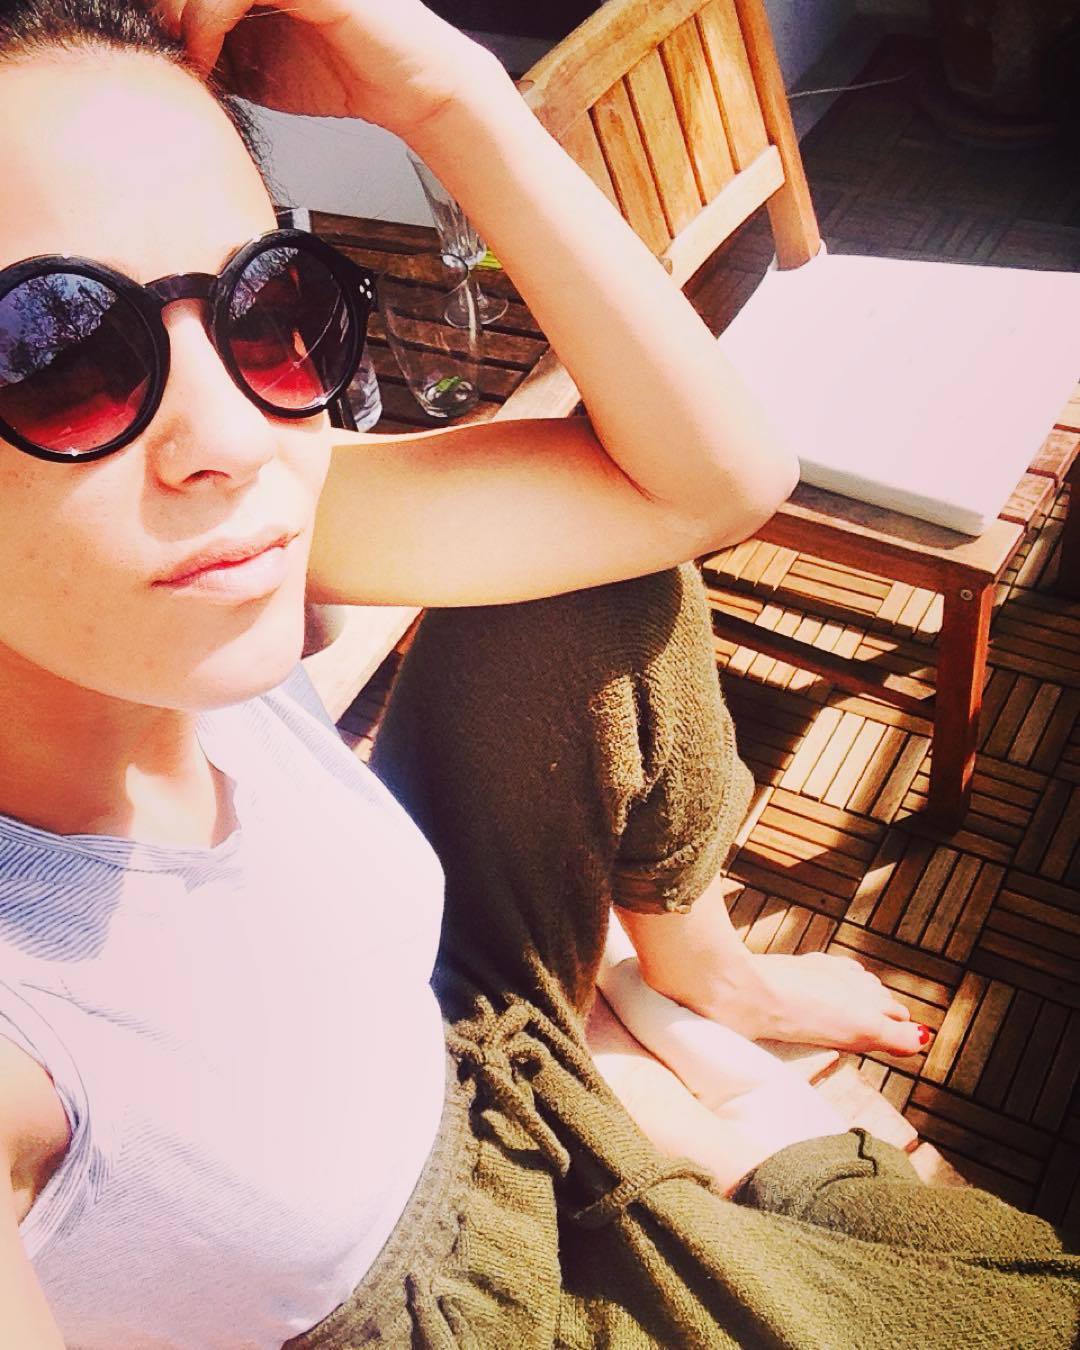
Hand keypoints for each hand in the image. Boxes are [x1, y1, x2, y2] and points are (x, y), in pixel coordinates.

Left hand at [155, 0, 498, 136]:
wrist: (409, 87)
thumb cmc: (344, 74)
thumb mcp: (256, 66)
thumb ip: (213, 48)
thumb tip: (160, 56)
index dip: (160, 8)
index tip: (150, 42)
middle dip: (159, 7)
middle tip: (154, 46)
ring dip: (174, 12)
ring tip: (180, 55)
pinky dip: (204, 20)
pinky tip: (203, 53)